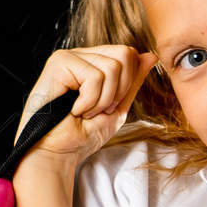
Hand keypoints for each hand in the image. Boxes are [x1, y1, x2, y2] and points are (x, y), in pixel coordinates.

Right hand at [14, 45, 158, 169]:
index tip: (107, 107)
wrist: (56, 153)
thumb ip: (133, 82)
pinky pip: (94, 76)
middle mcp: (81, 56)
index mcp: (94, 63)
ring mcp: (69, 57)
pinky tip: (73, 109)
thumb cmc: (80, 136)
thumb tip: (150, 56)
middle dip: (117, 92)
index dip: (127, 84)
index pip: (128, 53)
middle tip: (96, 110)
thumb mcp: (117, 108)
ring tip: (83, 112)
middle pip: (124, 55)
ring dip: (101, 100)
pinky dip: (88, 101)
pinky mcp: (59, 63)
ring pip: (112, 67)